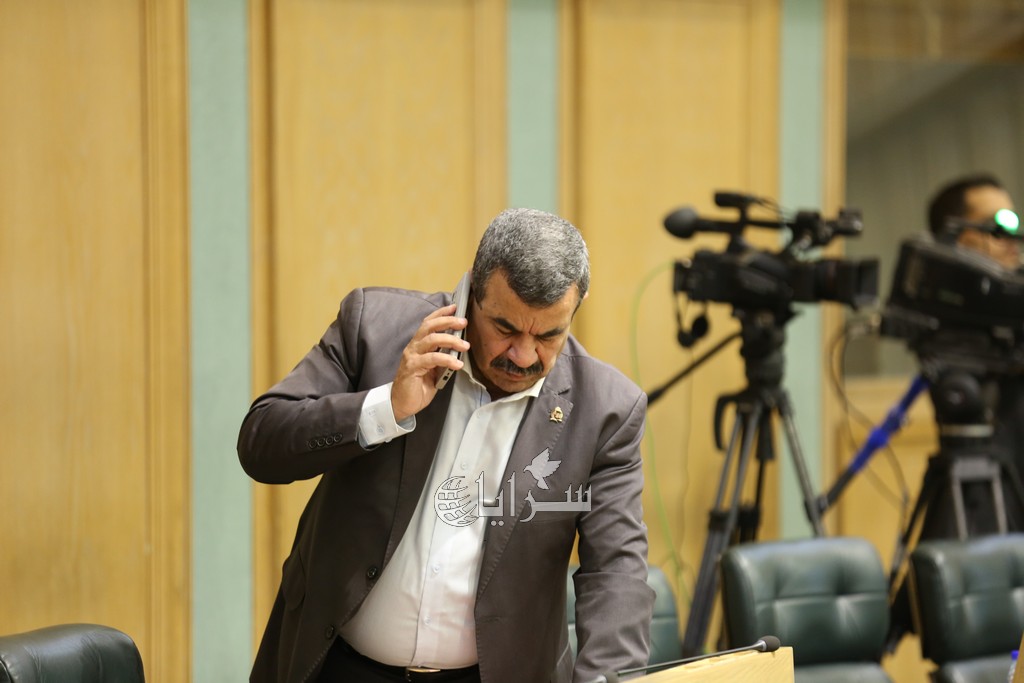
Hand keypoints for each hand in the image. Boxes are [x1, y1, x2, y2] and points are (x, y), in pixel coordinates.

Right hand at [391, 303, 469, 421]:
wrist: (401, 404)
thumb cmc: (418, 386)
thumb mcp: (435, 369)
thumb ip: (443, 357)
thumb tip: (459, 348)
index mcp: (418, 345)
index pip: (428, 323)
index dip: (440, 313)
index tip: (455, 307)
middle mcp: (413, 347)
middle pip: (429, 327)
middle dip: (447, 321)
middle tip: (463, 322)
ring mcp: (411, 356)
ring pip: (431, 339)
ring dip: (450, 339)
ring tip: (465, 345)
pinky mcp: (412, 368)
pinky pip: (432, 358)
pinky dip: (446, 359)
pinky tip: (457, 364)